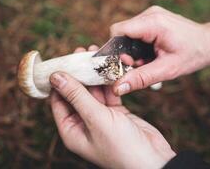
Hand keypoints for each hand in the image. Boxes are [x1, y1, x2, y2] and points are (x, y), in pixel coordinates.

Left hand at [49, 46, 175, 168]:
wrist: (154, 160)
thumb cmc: (122, 147)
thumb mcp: (96, 119)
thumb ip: (77, 96)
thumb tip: (56, 77)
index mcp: (72, 130)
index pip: (58, 101)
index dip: (58, 81)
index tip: (61, 60)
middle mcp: (84, 124)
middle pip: (76, 93)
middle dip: (78, 73)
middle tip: (81, 52)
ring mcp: (101, 118)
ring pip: (94, 91)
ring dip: (94, 75)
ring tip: (95, 54)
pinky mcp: (116, 114)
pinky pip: (109, 94)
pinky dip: (109, 82)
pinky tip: (109, 67)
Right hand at [110, 6, 209, 94]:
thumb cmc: (194, 54)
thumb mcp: (166, 70)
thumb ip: (140, 78)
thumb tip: (117, 88)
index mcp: (153, 23)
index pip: (118, 31)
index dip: (115, 49)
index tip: (126, 63)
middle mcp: (150, 14)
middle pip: (122, 33)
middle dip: (126, 53)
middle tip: (140, 65)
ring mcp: (151, 15)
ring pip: (128, 34)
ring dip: (133, 51)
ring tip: (148, 61)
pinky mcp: (153, 19)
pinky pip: (136, 33)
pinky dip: (139, 47)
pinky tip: (151, 55)